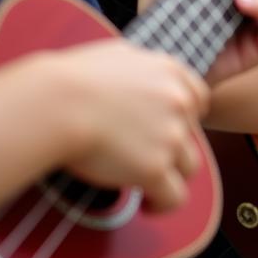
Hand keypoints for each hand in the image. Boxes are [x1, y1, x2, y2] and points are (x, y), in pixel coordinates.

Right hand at [53, 40, 208, 211]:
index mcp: (170, 72)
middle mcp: (178, 101)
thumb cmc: (73, 78)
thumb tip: (137, 69)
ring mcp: (171, 135)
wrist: (58, 102)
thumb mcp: (117, 53)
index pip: (198, 99)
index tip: (166, 130)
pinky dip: (162, 204)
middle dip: (171, 147)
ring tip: (148, 187)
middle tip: (145, 157)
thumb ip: (140, 63)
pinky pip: (174, 196)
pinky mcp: (155, 167)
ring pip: (189, 166)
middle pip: (192, 133)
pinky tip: (145, 204)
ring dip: (171, 177)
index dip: (184, 118)